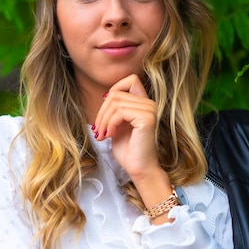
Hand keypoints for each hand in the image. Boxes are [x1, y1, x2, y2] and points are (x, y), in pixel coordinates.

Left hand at [93, 74, 175, 222]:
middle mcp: (149, 103)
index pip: (130, 79)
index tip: (106, 110)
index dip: (114, 89)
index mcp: (144, 103)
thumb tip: (106, 96)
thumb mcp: (118, 125)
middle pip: (116, 93)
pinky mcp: (147, 118)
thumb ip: (115, 109)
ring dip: (104, 120)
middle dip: (102, 112)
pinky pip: (120, 112)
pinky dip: (110, 124)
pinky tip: (110, 136)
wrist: (139, 169)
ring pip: (115, 102)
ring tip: (103, 135)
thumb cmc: (129, 151)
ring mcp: (149, 110)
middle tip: (99, 130)